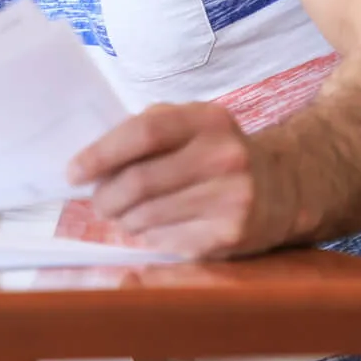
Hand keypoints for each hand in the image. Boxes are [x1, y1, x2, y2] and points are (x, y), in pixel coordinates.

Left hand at [69, 102, 290, 258]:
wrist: (286, 186)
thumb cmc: (219, 152)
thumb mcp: (192, 124)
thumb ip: (146, 131)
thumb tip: (91, 162)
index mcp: (207, 120)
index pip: (143, 133)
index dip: (101, 153)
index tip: (74, 172)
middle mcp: (223, 156)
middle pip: (140, 181)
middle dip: (106, 196)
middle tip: (97, 202)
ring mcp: (230, 198)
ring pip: (149, 216)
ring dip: (123, 220)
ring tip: (122, 215)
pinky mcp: (230, 235)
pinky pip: (168, 241)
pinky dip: (148, 237)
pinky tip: (151, 229)